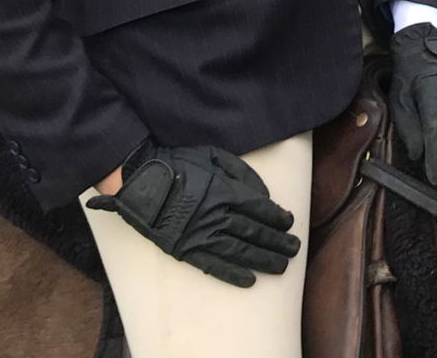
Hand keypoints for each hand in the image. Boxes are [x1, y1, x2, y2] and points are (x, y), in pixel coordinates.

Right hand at [87, 141, 300, 286]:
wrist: (142, 182)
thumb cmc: (179, 164)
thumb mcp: (214, 155)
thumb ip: (241, 172)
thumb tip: (263, 194)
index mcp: (224, 190)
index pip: (259, 207)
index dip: (277, 217)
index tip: (290, 223)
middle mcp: (217, 215)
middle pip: (254, 231)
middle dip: (277, 241)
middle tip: (295, 249)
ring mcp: (201, 235)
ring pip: (239, 251)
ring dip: (263, 260)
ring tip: (281, 266)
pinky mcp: (186, 250)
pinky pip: (213, 265)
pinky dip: (232, 274)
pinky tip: (250, 280)